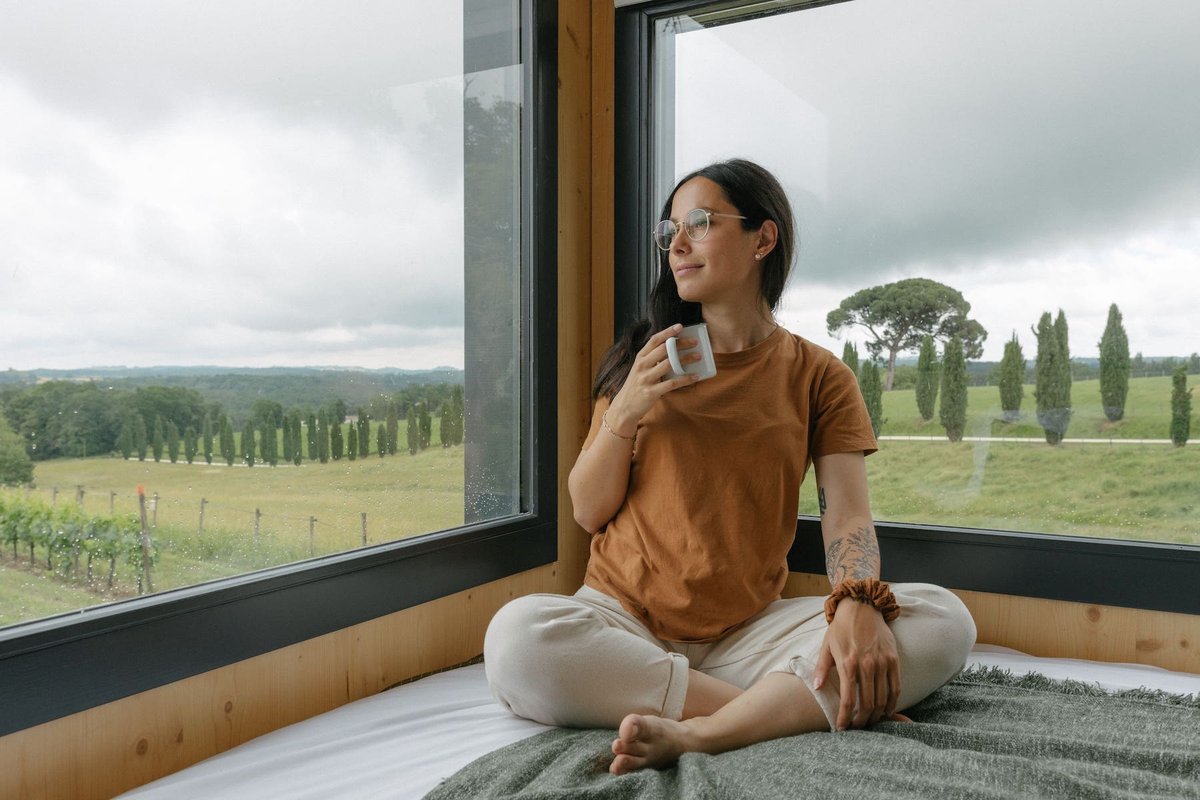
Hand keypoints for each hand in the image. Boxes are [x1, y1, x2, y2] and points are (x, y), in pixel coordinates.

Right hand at [607, 324, 701, 433]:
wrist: (624, 406)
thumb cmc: (636, 385)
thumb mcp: (640, 369)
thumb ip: (652, 359)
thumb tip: (673, 350)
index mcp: (640, 358)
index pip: (654, 340)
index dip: (667, 332)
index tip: (679, 326)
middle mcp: (642, 366)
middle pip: (664, 350)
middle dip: (681, 344)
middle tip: (695, 341)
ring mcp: (646, 379)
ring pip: (669, 365)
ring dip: (686, 359)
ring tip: (698, 356)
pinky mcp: (651, 392)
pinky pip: (672, 384)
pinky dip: (685, 379)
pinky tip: (695, 376)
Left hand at [813, 598, 900, 729]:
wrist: (861, 607)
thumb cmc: (841, 627)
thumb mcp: (826, 646)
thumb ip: (821, 668)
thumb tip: (816, 688)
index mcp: (847, 663)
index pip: (848, 699)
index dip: (845, 717)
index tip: (842, 727)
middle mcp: (866, 665)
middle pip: (867, 703)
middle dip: (862, 720)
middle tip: (857, 727)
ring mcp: (882, 663)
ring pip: (883, 698)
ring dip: (877, 714)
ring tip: (871, 721)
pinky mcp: (894, 659)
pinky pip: (895, 687)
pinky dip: (892, 702)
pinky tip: (887, 710)